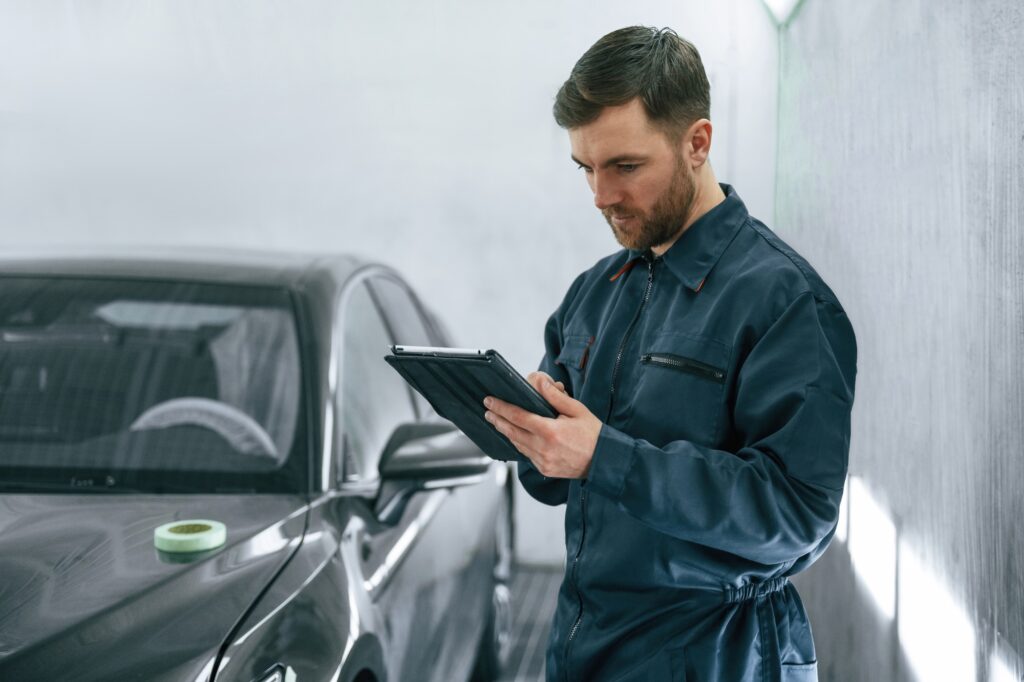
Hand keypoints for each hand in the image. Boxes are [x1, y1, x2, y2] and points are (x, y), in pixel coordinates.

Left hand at [483, 371, 601, 478]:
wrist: (605, 461)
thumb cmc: (593, 435)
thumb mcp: (577, 409)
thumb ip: (554, 396)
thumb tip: (538, 381)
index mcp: (550, 432)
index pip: (518, 417)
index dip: (501, 408)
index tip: (490, 401)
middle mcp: (543, 449)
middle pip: (512, 432)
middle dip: (497, 420)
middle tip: (488, 410)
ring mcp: (543, 462)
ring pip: (517, 444)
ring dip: (506, 432)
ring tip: (497, 421)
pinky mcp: (545, 469)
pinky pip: (526, 454)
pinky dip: (518, 443)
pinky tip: (514, 436)